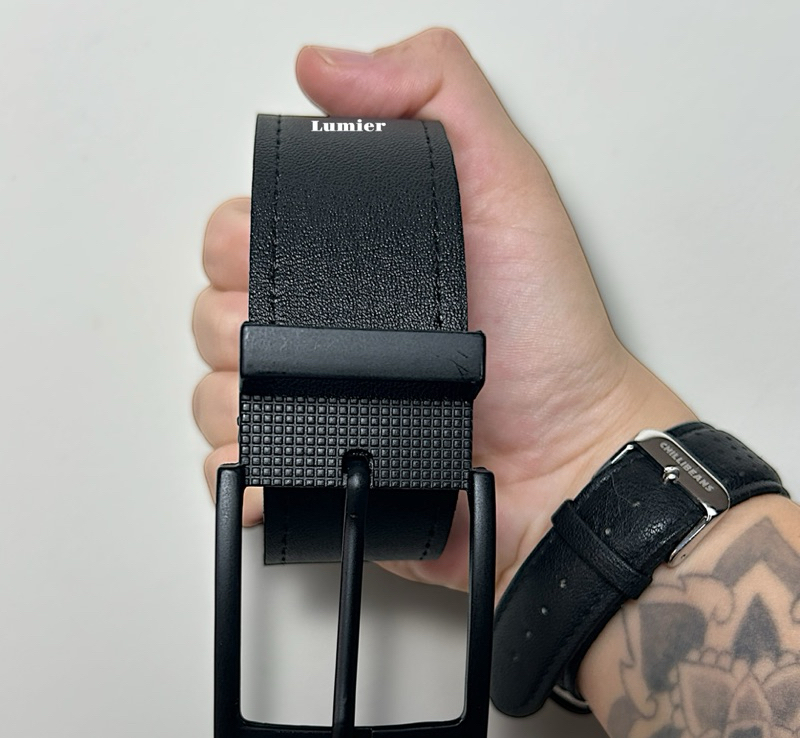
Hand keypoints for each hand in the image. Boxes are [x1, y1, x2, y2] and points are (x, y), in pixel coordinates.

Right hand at [193, 28, 694, 599]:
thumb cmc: (546, 333)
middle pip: (214, 312)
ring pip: (213, 389)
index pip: (240, 234)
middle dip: (235, 321)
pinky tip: (282, 452)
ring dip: (237, 395)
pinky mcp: (308, 466)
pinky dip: (240, 462)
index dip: (239, 242)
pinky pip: (235, 463)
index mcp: (349, 262)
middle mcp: (322, 328)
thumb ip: (437, 97)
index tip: (276, 259)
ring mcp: (313, 400)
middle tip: (309, 335)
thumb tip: (324, 66)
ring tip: (313, 399)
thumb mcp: (507, 186)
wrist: (560, 453)